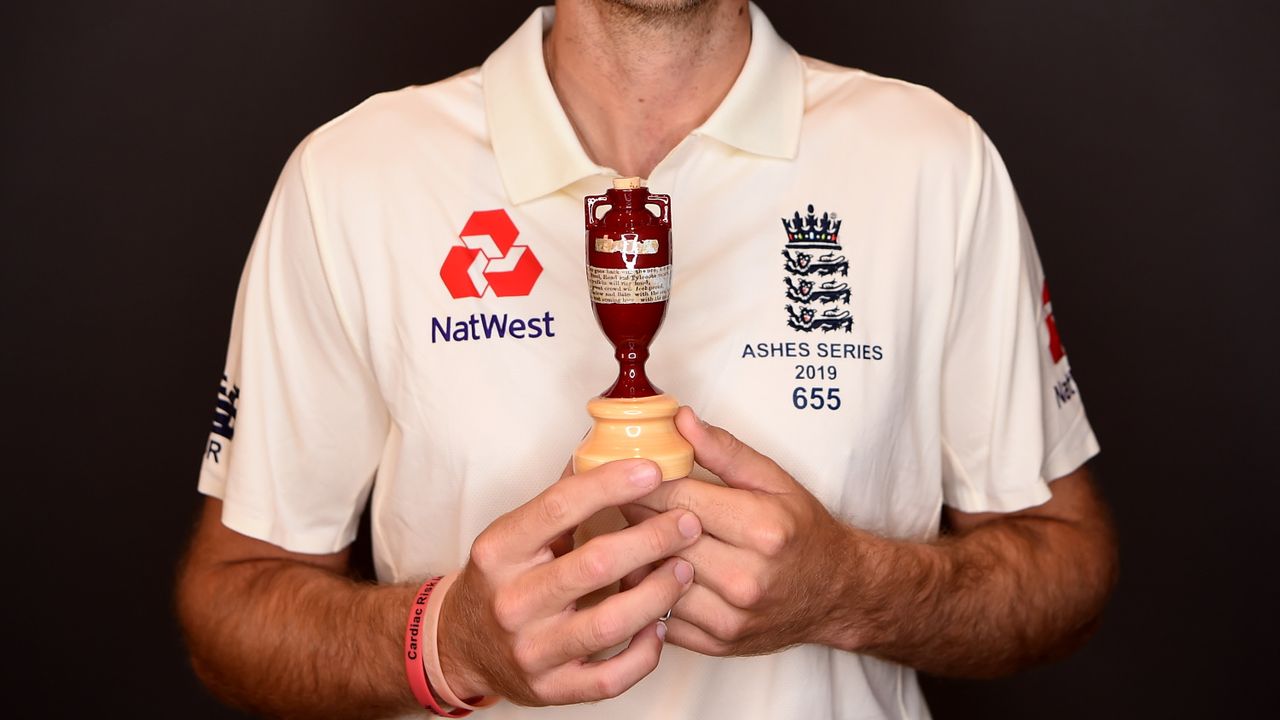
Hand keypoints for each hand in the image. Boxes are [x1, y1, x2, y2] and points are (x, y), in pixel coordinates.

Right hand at [438, 459, 701, 705]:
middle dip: (652, 539)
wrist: (460, 645)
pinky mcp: (551, 690)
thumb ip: (560, 498)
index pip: (559, 506)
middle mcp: (511, 601)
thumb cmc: (500, 579)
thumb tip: (608, 448)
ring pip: (611, 622)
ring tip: (684, 569)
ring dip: (658, 592)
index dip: (611, 485)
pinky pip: (612, 677)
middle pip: (595, 563)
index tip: (654, 471)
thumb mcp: (514, 533)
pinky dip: (645, 651)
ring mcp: (531, 650)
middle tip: (687, 522)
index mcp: (498, 551)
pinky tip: (661, 624)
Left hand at [622, 408, 851, 656]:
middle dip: (634, 517)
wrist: (838, 594)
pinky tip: (646, 574)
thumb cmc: (805, 533)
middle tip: (618, 502)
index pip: (677, 499)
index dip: (643, 484)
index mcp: (761, 529)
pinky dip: (646, 594)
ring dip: (635, 558)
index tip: (625, 475)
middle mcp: (746, 577)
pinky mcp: (719, 643)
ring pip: (654, 581)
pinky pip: (661, 617)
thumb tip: (681, 420)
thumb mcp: (775, 481)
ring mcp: (731, 616)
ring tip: (627, 537)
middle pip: (662, 540)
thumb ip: (724, 450)